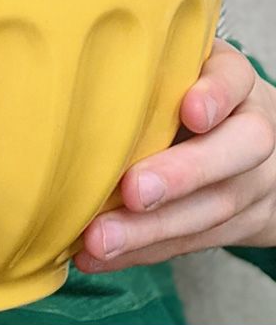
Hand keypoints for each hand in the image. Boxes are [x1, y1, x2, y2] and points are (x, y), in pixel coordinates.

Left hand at [75, 39, 275, 272]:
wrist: (246, 145)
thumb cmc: (186, 92)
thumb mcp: (175, 67)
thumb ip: (143, 68)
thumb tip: (70, 68)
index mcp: (233, 80)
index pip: (233, 79)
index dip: (215, 95)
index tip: (190, 111)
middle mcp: (252, 129)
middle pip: (236, 151)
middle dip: (183, 174)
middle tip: (133, 191)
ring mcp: (254, 181)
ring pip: (213, 209)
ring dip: (152, 229)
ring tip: (99, 239)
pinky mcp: (241, 225)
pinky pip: (194, 242)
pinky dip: (144, 251)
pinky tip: (98, 256)